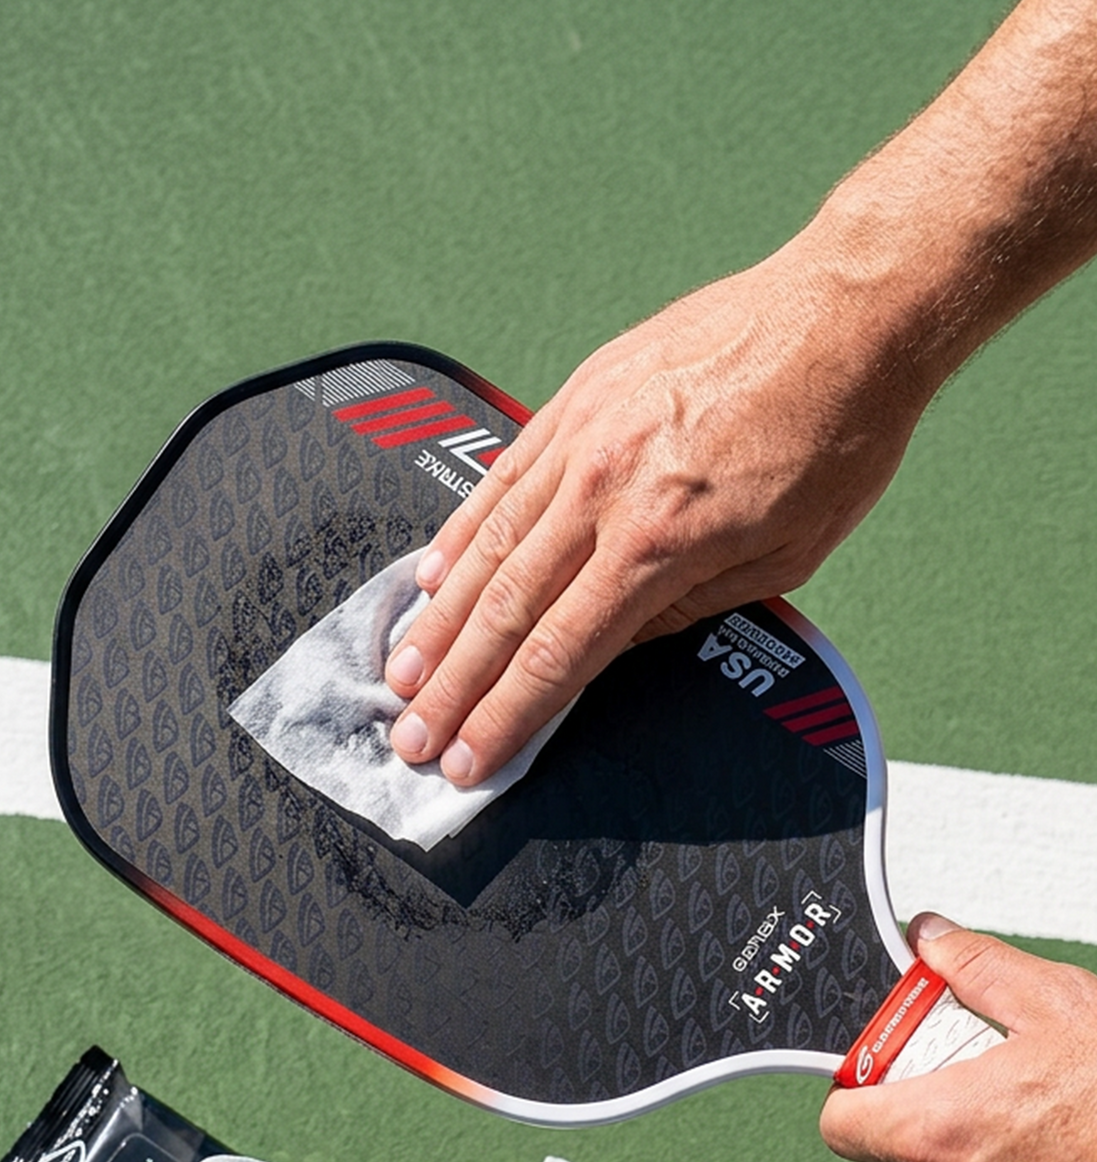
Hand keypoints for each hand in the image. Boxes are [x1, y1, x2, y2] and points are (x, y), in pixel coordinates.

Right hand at [384, 232, 926, 783]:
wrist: (845, 314)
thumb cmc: (833, 440)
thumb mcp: (784, 557)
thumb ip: (686, 609)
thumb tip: (610, 647)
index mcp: (658, 544)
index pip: (559, 653)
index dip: (506, 715)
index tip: (468, 761)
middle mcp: (603, 491)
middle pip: (506, 609)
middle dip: (452, 685)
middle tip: (411, 738)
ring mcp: (582, 438)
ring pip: (488, 545)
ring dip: (438, 619)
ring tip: (401, 672)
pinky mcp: (578, 397)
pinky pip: (503, 477)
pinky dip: (461, 530)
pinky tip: (429, 573)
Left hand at [820, 913, 1096, 1161]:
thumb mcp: (1058, 1007)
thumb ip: (979, 969)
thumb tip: (933, 939)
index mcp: (936, 1133)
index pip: (842, 1125)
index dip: (859, 1094)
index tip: (887, 1073)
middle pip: (906, 1152)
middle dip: (941, 1115)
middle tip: (995, 1082)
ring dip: (986, 1160)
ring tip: (1047, 1124)